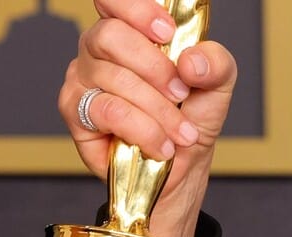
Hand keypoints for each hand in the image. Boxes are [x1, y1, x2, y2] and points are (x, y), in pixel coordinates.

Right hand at [58, 0, 237, 236]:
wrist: (181, 166)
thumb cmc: (191, 118)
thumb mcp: (216, 86)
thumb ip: (215, 63)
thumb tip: (192, 60)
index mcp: (130, 31)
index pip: (113, 1)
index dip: (137, 9)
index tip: (167, 32)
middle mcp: (99, 49)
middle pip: (111, 35)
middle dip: (155, 67)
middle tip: (182, 94)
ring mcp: (83, 78)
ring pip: (115, 79)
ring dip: (159, 110)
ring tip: (182, 133)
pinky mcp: (75, 111)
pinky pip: (109, 111)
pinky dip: (144, 130)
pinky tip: (161, 145)